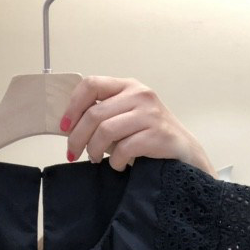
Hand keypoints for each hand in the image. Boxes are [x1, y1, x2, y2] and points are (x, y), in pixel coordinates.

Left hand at [60, 76, 216, 174]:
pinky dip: (115, 161)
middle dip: (77, 137)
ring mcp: (150, 113)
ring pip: (105, 130)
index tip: (64, 126)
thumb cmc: (150, 137)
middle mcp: (139, 95)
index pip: (91, 84)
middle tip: (73, 153)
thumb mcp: (126, 118)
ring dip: (94, 150)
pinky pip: (123, 148)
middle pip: (94, 113)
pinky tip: (118, 166)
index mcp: (128, 86)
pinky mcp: (157, 134)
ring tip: (95, 159)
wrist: (185, 153)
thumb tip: (69, 127)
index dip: (72, 106)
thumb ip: (103, 116)